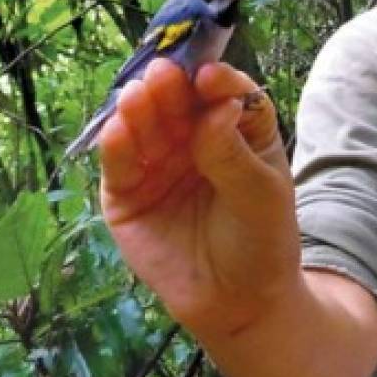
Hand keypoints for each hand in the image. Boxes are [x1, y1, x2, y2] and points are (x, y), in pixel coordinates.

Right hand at [99, 57, 298, 339]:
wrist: (239, 301)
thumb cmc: (261, 239)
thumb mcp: (260, 193)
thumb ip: (233, 152)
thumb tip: (219, 106)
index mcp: (233, 126)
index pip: (222, 92)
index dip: (214, 80)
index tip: (208, 76)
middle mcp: (191, 136)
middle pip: (177, 101)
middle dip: (169, 86)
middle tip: (164, 75)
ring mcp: (155, 161)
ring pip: (143, 124)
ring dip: (138, 108)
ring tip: (139, 97)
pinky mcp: (126, 192)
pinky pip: (118, 162)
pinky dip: (115, 144)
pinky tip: (118, 129)